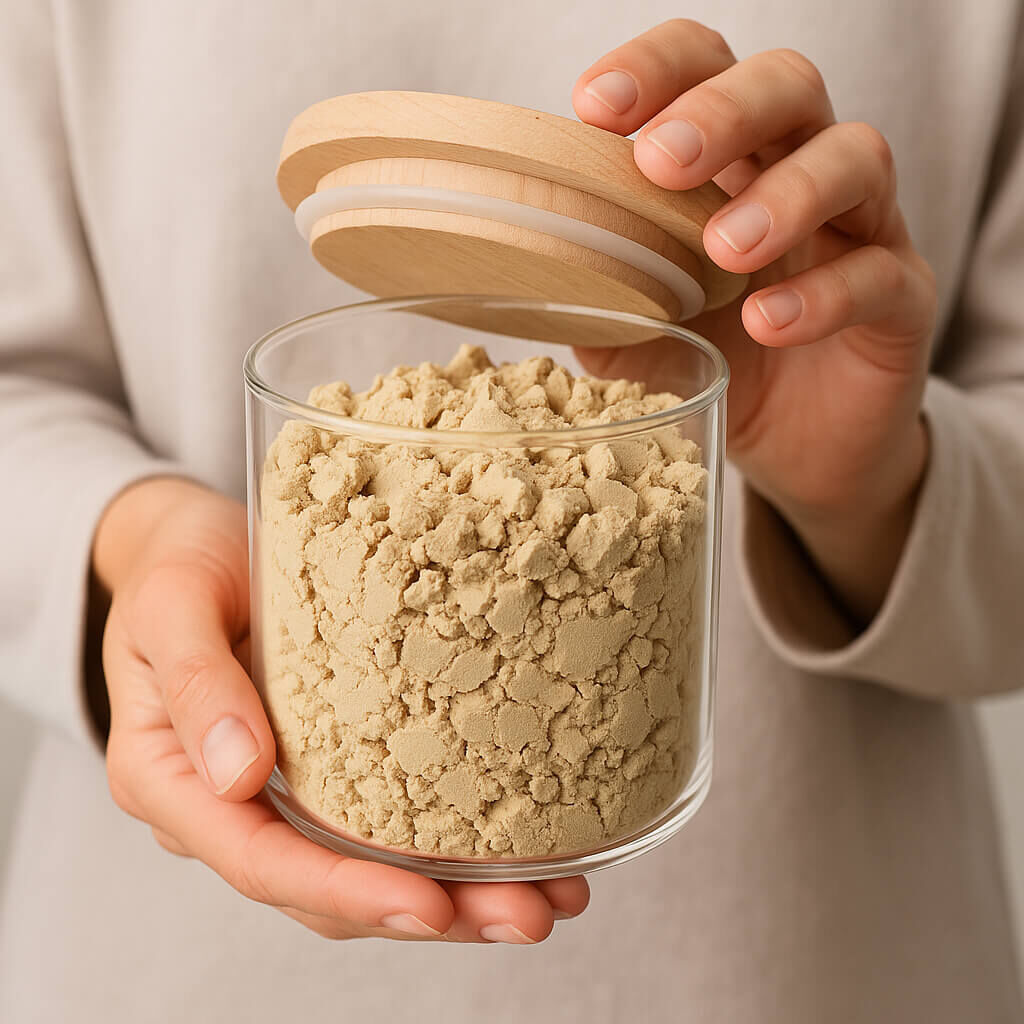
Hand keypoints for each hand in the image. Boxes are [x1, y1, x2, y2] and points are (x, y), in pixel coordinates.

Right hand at [94, 477, 587, 942]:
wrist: (200, 536)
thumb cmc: (180, 564)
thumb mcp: (173, 603)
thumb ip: (195, 684)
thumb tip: (239, 779)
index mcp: (175, 781)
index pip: (261, 862)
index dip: (347, 893)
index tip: (429, 907)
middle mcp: (230, 805)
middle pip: (328, 887)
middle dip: (429, 912)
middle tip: (524, 915)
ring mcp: (284, 790)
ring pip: (367, 869)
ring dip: (457, 895)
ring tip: (545, 899)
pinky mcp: (331, 764)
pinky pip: (387, 818)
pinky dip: (451, 842)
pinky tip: (521, 843)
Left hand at [573, 20, 936, 621]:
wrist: (802, 451)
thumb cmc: (724, 367)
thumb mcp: (649, 337)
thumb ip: (603, 307)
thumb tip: (527, 287)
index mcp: (731, 164)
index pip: (704, 70)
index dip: (657, 69)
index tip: (593, 105)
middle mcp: (800, 174)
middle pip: (787, 86)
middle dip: (722, 110)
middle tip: (662, 161)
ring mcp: (861, 230)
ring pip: (854, 159)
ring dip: (785, 194)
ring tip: (725, 251)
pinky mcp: (902, 298)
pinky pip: (879, 275)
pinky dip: (823, 294)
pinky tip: (768, 324)